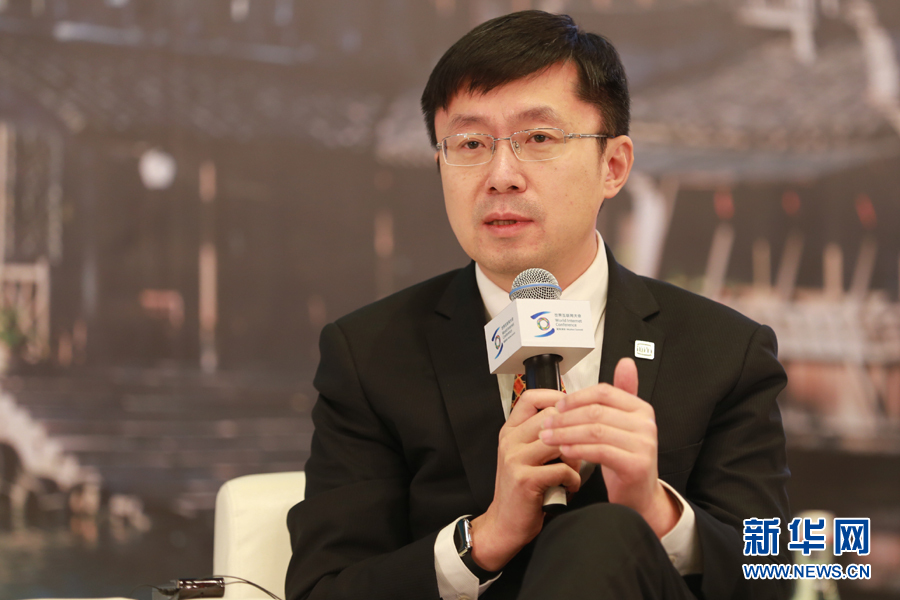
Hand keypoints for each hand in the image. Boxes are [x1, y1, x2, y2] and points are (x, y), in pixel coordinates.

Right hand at [470, 388, 581, 571]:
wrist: (504, 525)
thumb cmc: (523, 491)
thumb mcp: (526, 457)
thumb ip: (541, 437)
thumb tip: (576, 419)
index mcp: (510, 431)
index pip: (531, 398)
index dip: (556, 398)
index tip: (575, 409)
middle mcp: (510, 440)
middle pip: (551, 418)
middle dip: (574, 431)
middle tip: (582, 447)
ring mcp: (515, 459)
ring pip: (559, 441)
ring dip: (576, 455)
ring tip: (576, 469)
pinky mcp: (525, 479)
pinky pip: (562, 469)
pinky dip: (573, 479)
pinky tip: (570, 487)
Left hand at [538, 358, 679, 537]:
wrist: (640, 497)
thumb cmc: (625, 459)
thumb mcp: (622, 425)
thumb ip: (621, 395)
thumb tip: (625, 362)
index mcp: (641, 408)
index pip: (604, 392)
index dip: (576, 397)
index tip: (557, 406)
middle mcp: (646, 423)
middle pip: (596, 410)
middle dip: (565, 417)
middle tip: (546, 423)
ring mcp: (643, 444)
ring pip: (595, 430)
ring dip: (566, 432)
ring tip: (547, 437)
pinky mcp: (636, 464)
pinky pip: (600, 451)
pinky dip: (578, 449)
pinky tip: (563, 451)